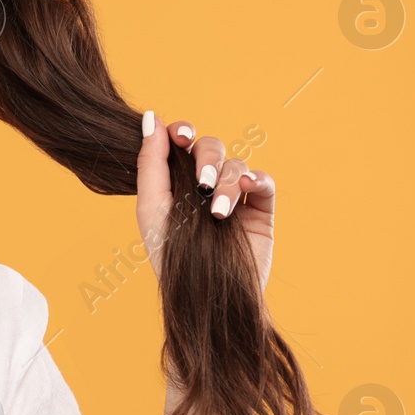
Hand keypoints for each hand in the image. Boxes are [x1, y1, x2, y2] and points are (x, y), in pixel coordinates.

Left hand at [135, 110, 275, 290]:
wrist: (207, 297)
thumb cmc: (172, 258)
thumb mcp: (151, 207)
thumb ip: (151, 162)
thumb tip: (151, 117)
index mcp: (175, 183)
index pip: (182, 142)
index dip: (182, 132)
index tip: (180, 137)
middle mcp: (204, 186)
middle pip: (211, 147)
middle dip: (207, 158)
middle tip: (203, 182)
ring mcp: (234, 197)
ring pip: (237, 164)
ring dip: (228, 182)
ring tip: (218, 212)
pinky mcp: (260, 211)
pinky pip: (264, 180)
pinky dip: (256, 179)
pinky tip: (246, 191)